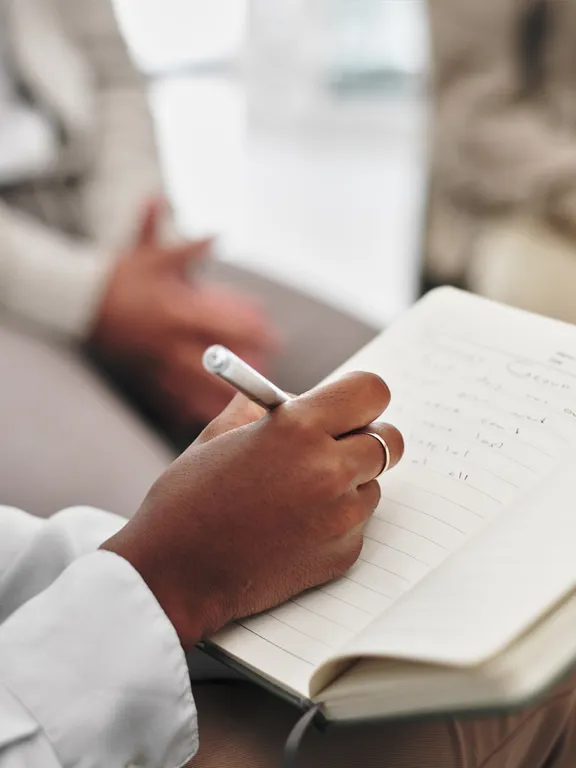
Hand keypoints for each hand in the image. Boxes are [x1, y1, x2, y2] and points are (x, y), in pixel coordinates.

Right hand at [89, 199, 276, 424]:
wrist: (76, 301)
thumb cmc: (120, 275)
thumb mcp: (154, 255)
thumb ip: (190, 248)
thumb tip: (220, 233)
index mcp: (176, 310)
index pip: (224, 324)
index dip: (253, 331)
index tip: (274, 338)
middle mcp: (168, 340)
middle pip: (217, 363)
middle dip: (246, 370)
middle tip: (270, 374)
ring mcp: (155, 362)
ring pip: (196, 388)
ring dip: (223, 398)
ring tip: (249, 405)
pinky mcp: (142, 375)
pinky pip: (169, 399)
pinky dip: (188, 410)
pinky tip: (207, 419)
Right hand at [101, 372, 403, 647]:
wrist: (176, 573)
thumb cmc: (188, 500)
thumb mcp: (218, 435)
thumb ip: (261, 407)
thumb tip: (290, 397)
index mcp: (297, 428)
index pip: (372, 391)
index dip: (360, 397)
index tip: (348, 406)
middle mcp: (328, 469)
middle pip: (390, 439)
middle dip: (364, 439)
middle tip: (335, 447)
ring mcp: (340, 516)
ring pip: (374, 483)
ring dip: (350, 481)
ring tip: (298, 494)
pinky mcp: (344, 553)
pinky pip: (358, 522)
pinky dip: (337, 519)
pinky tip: (294, 526)